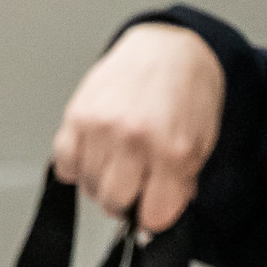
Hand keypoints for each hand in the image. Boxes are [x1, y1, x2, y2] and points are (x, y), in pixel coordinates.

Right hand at [52, 22, 224, 234]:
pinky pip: (65, 163)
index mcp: (171, 151)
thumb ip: (181, 184)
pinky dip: (77, 165)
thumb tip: (154, 218)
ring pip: (87, 186)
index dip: (154, 213)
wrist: (169, 48)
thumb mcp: (201, 144)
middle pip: (114, 203)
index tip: (153, 204)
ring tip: (118, 160)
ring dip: (101, 181)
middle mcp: (132, 140)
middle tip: (136, 179)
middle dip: (127, 198)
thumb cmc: (187, 93)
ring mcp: (100, 128)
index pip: (153, 216)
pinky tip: (96, 152)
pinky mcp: (76, 116)